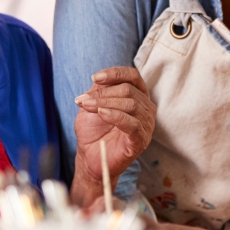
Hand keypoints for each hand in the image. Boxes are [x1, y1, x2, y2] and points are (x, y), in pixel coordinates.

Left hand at [73, 67, 156, 189]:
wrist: (90, 156)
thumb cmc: (94, 130)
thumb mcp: (93, 104)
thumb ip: (99, 90)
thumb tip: (98, 80)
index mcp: (137, 95)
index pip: (132, 76)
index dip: (115, 73)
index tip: (95, 78)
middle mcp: (145, 107)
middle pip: (128, 90)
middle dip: (103, 93)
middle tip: (83, 100)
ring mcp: (146, 124)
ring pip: (131, 104)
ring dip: (106, 103)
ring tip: (88, 107)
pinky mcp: (141, 139)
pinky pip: (132, 124)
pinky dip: (116, 116)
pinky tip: (102, 114)